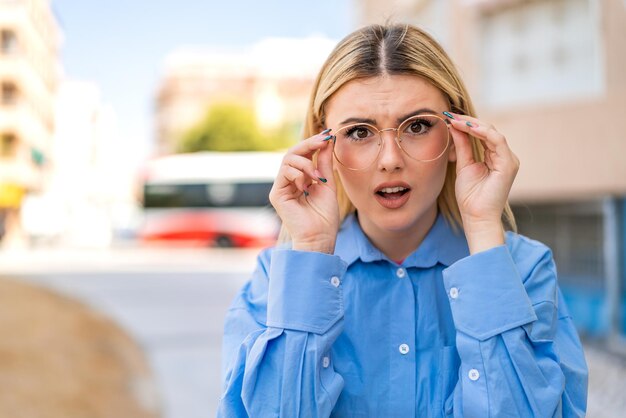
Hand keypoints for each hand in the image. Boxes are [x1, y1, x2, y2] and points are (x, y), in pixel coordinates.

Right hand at [269, 130, 338, 253]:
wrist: (320, 237)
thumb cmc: (325, 216)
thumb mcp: (328, 183)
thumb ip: (324, 162)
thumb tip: (328, 140)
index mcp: (300, 179)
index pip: (302, 155)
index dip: (313, 143)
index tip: (328, 135)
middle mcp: (288, 181)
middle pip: (293, 153)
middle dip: (309, 144)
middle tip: (324, 140)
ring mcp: (281, 187)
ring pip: (288, 160)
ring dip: (306, 163)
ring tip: (319, 177)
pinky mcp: (277, 194)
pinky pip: (284, 173)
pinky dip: (299, 174)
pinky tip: (308, 185)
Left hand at [446, 113, 519, 252]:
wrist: (476, 216)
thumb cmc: (470, 197)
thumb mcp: (463, 165)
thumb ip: (462, 146)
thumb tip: (455, 126)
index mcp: (495, 157)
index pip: (482, 134)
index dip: (466, 124)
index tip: (449, 117)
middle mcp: (504, 156)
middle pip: (488, 130)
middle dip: (468, 121)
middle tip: (450, 114)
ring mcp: (508, 160)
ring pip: (492, 133)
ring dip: (473, 124)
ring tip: (456, 119)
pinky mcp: (508, 164)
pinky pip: (497, 141)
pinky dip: (482, 132)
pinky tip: (468, 127)